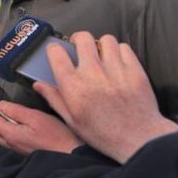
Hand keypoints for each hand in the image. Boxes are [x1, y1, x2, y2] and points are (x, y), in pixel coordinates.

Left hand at [0, 100, 81, 154]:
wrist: (69, 154)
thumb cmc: (55, 135)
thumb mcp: (36, 117)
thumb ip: (16, 111)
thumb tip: (1, 105)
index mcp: (11, 134)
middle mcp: (11, 144)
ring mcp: (17, 149)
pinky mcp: (24, 151)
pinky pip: (6, 141)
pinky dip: (1, 132)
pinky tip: (8, 127)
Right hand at [35, 32, 177, 162]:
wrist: (138, 139)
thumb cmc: (103, 133)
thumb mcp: (72, 120)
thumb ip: (54, 98)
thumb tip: (38, 84)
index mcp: (73, 85)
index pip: (56, 52)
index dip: (55, 49)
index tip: (58, 52)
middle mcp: (92, 72)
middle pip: (82, 38)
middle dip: (78, 40)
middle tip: (80, 48)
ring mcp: (115, 69)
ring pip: (105, 39)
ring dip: (101, 45)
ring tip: (101, 55)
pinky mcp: (134, 69)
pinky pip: (124, 47)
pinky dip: (119, 52)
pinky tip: (117, 62)